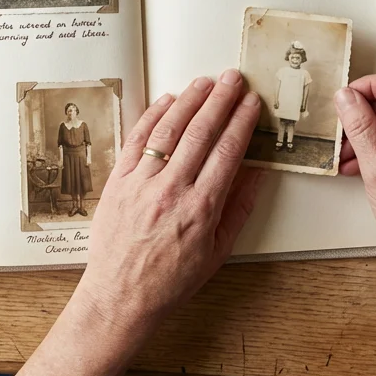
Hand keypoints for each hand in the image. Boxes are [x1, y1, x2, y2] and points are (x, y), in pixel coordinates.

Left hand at [11, 72, 262, 375]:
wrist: (121, 297)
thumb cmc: (170, 281)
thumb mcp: (218, 250)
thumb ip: (239, 206)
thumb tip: (257, 171)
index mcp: (201, 209)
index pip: (227, 151)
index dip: (242, 122)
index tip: (252, 103)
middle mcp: (171, 191)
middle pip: (200, 132)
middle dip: (220, 100)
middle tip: (233, 79)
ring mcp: (141, 184)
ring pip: (168, 130)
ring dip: (189, 100)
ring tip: (204, 82)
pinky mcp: (118, 182)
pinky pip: (137, 140)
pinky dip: (153, 116)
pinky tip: (167, 101)